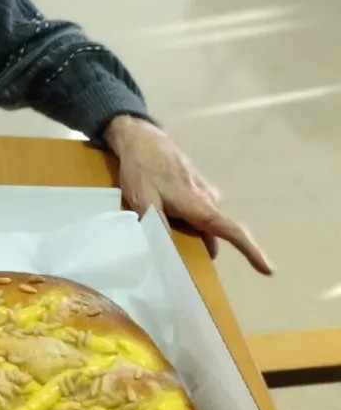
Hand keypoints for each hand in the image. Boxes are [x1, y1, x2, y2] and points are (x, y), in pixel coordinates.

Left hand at [104, 116, 271, 274]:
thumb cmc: (142, 169)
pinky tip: (164, 219)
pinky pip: (197, 212)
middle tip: (176, 260)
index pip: (229, 230)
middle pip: (214, 232)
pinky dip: (186, 221)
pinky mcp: (196, 188)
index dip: (249, 250)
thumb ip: (155, 223)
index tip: (268, 269)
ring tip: (162, 237)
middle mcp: (207, 198)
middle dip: (202, 249)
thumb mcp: (141, 199)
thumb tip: (167, 250)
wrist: (141, 139)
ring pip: (204, 223)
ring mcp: (203, 192)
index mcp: (197, 204)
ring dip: (191, 234)